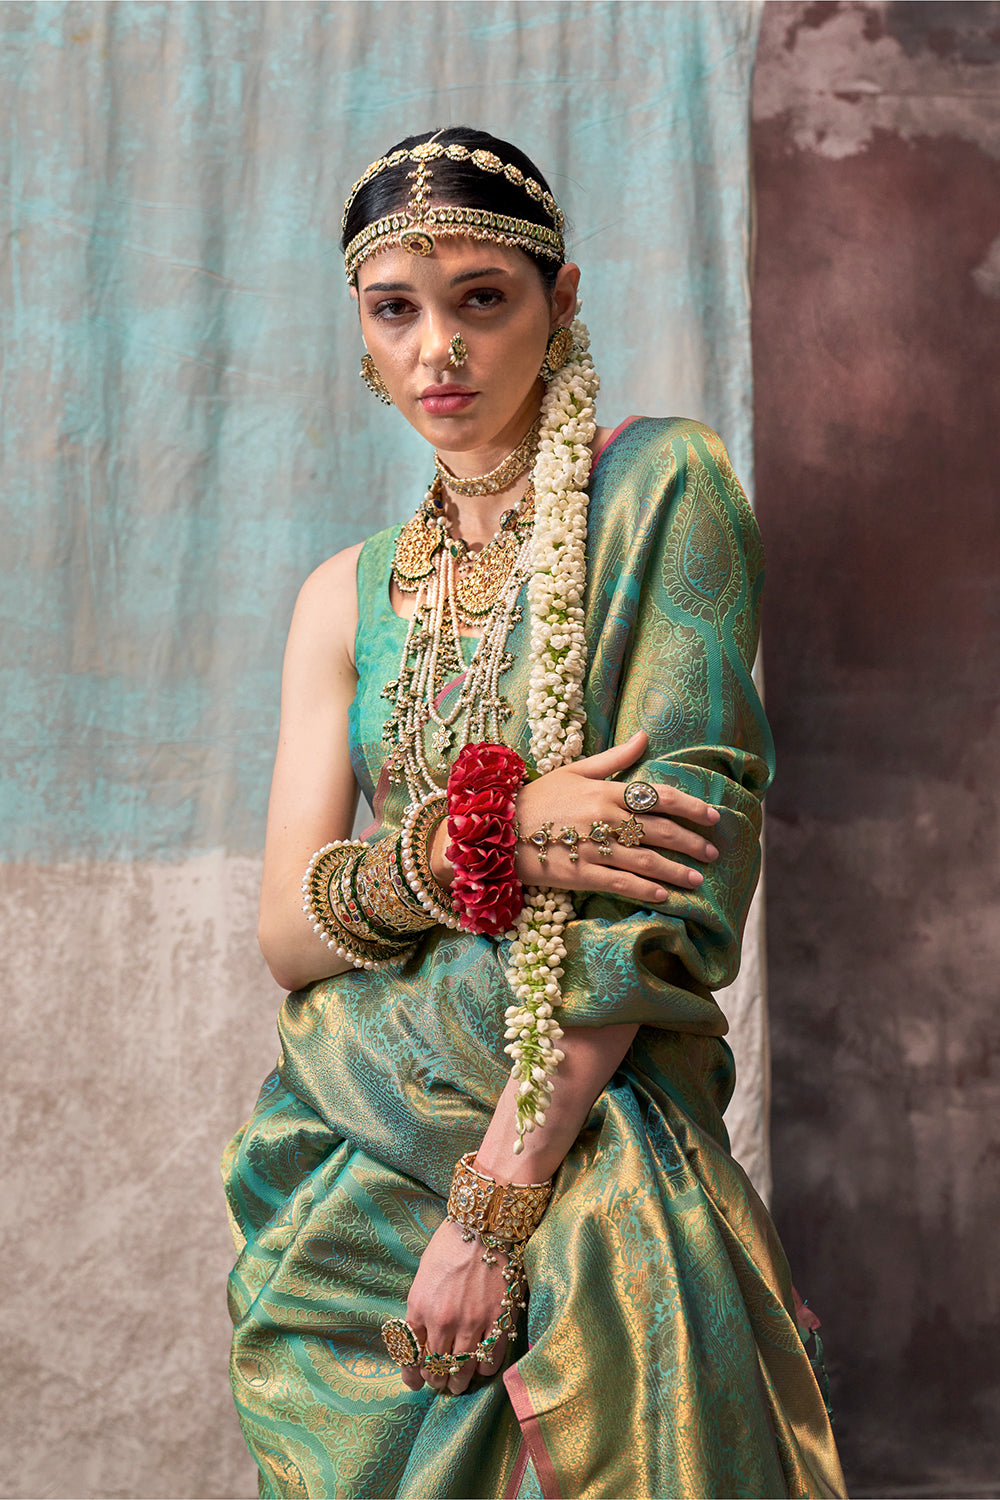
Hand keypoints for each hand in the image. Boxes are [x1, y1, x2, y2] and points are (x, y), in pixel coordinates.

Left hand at [399, 1220, 513, 1395]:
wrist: (484, 1224)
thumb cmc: (450, 1245)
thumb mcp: (422, 1277)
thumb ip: (420, 1311)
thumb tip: (419, 1340)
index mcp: (420, 1307)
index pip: (411, 1355)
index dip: (412, 1374)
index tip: (416, 1381)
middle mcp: (443, 1320)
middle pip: (437, 1367)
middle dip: (436, 1380)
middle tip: (440, 1383)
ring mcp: (473, 1322)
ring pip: (462, 1368)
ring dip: (458, 1382)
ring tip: (458, 1384)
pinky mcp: (499, 1319)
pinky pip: (489, 1359)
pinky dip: (483, 1369)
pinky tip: (481, 1367)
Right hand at [513, 730, 719, 902]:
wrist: (498, 828)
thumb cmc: (539, 797)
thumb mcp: (575, 770)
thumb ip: (615, 758)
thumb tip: (645, 736)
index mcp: (607, 790)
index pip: (661, 797)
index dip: (691, 807)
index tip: (713, 817)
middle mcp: (606, 818)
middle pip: (662, 831)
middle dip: (693, 842)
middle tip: (713, 852)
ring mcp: (595, 848)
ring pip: (648, 861)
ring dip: (678, 872)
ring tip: (698, 881)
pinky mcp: (582, 874)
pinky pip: (622, 884)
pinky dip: (647, 891)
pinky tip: (665, 897)